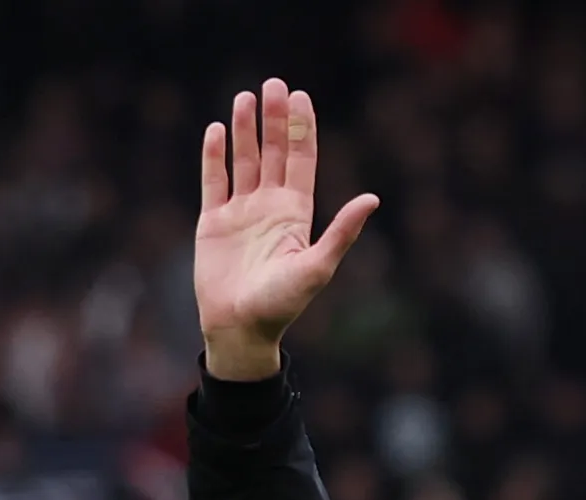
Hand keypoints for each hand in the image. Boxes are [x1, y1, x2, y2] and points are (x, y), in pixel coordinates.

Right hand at [195, 79, 379, 381]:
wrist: (241, 329)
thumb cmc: (283, 304)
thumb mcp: (317, 266)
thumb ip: (343, 231)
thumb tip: (373, 199)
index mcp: (296, 215)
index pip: (301, 161)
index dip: (302, 129)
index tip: (300, 96)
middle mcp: (269, 207)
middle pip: (273, 153)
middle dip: (273, 119)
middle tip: (273, 84)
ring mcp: (241, 213)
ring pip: (244, 160)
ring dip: (244, 129)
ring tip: (244, 98)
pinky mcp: (213, 222)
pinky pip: (213, 181)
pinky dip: (214, 156)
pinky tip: (215, 130)